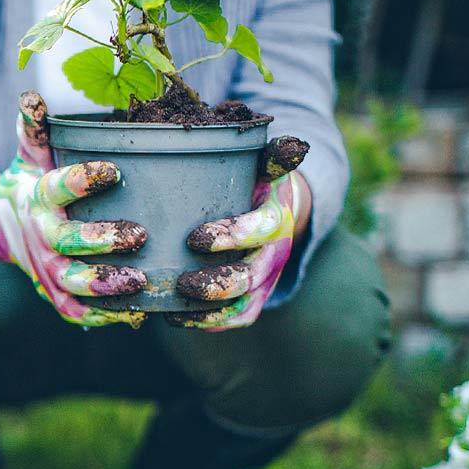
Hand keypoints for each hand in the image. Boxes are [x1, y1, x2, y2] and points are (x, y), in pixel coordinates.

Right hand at [0, 91, 147, 327]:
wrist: (2, 226)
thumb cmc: (32, 180)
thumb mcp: (32, 152)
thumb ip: (37, 126)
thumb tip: (32, 96)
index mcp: (39, 197)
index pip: (58, 187)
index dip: (83, 180)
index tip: (114, 170)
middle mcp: (41, 236)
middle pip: (67, 242)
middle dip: (101, 241)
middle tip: (138, 234)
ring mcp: (48, 269)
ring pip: (74, 283)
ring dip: (105, 284)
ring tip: (141, 280)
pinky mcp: (56, 293)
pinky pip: (77, 311)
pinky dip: (103, 316)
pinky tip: (135, 313)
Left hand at [166, 136, 311, 330]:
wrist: (275, 210)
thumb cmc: (256, 182)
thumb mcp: (265, 164)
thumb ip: (272, 155)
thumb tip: (293, 145)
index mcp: (275, 217)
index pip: (260, 230)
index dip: (231, 237)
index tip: (194, 239)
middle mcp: (273, 253)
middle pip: (250, 277)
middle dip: (217, 284)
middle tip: (182, 282)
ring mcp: (264, 280)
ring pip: (243, 305)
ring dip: (210, 310)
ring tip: (175, 304)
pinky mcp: (253, 298)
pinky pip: (235, 319)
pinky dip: (208, 323)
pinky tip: (175, 318)